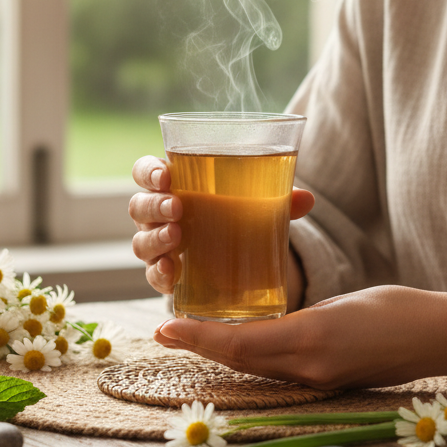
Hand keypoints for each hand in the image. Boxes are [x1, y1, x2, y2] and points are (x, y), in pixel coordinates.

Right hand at [128, 155, 314, 294]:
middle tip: (177, 207)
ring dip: (155, 239)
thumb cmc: (235, 215)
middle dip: (154, 206)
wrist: (233, 256)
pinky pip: (153, 276)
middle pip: (139, 206)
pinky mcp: (167, 275)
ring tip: (177, 237)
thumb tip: (307, 199)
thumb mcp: (256, 204)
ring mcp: (159, 246)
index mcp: (172, 186)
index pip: (145, 171)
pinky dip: (159, 275)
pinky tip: (173, 274)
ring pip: (141, 242)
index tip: (165, 175)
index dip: (148, 172)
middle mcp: (158, 215)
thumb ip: (277, 199)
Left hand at [152, 285, 428, 388]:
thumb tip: (273, 322)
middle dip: (200, 347)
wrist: (439, 338)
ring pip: (257, 367)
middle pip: (240, 361)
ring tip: (192, 334)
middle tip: (165, 330)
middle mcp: (309, 368)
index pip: (240, 344)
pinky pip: (279, 370)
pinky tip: (241, 343)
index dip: (199, 338)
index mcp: (311, 341)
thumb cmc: (400, 309)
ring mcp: (320, 380)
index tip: (165, 327)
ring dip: (222, 353)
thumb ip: (305, 315)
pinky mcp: (330, 381)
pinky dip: (252, 357)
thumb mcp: (343, 302)